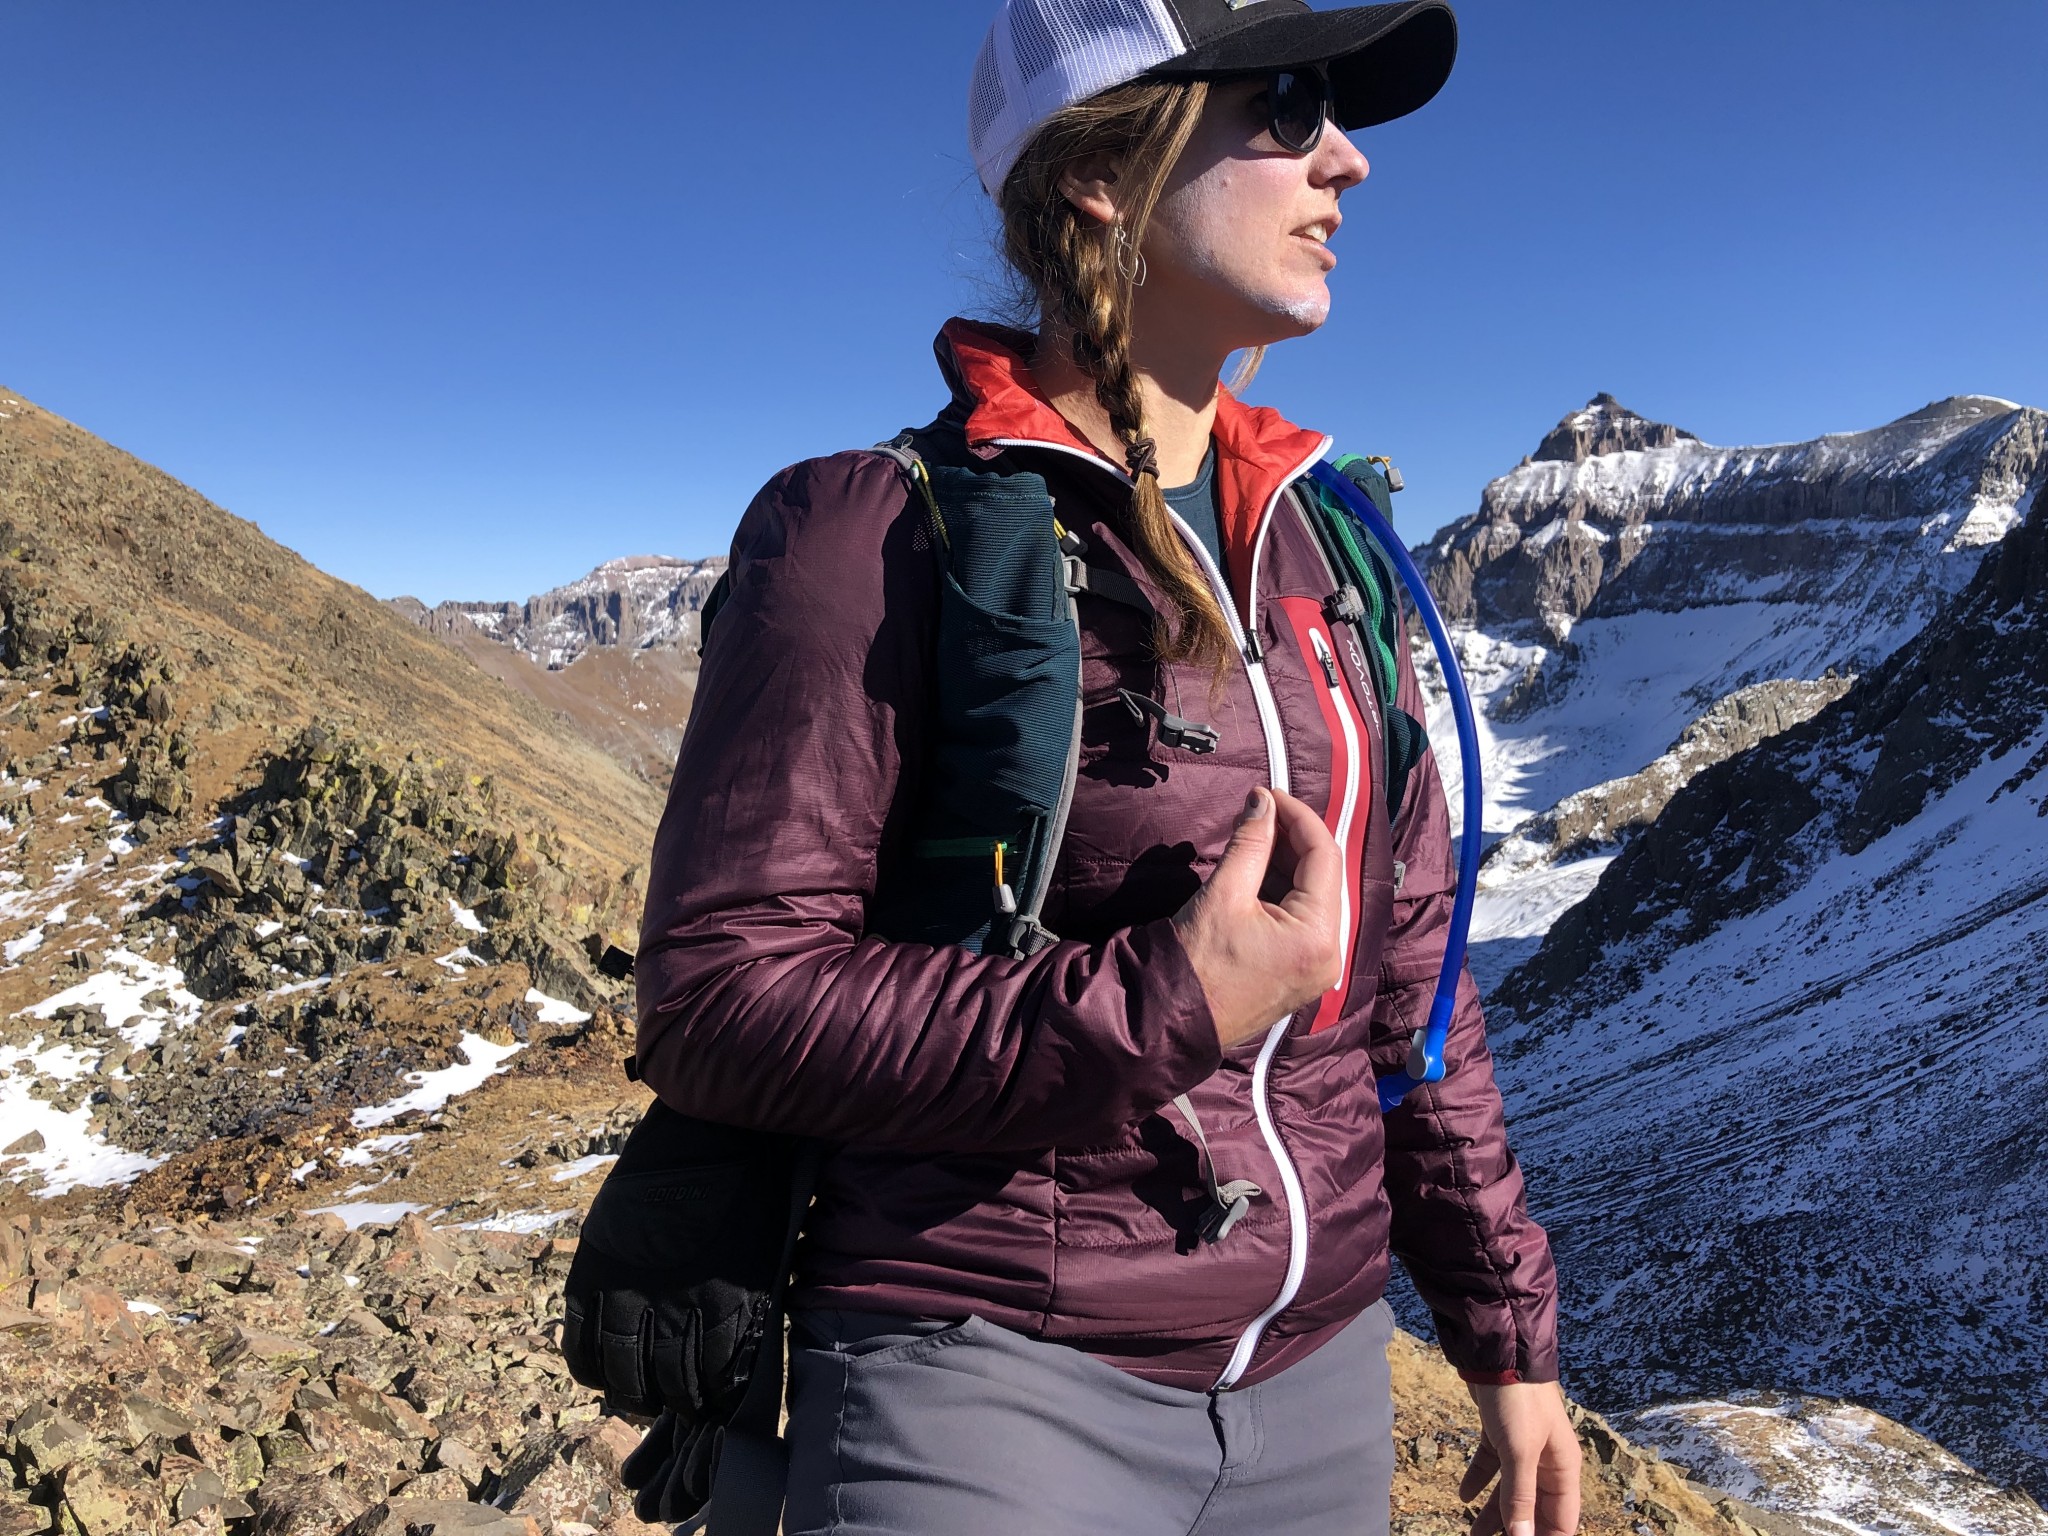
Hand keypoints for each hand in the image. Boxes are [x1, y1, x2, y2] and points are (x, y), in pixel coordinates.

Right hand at [1171, 788, 1342, 1047]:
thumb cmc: (1197, 962)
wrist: (1172, 1021)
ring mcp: (1318, 967)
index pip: (1324, 856)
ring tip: (1255, 836)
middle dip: (1293, 839)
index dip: (1299, 817)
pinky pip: (1303, 920)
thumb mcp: (1224, 893)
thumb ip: (1251, 842)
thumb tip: (1262, 801)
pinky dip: (1284, 891)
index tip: (1270, 795)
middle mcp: (1330, 954)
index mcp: (1318, 935)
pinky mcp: (1301, 973)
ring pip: (1314, 897)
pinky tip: (1258, 870)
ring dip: (1287, 863)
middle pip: (1323, 876)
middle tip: (1260, 813)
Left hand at [1460, 1381, 1581, 1535]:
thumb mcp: (1519, 1452)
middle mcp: (1547, 1461)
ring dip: (1492, 1513)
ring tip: (1472, 1535)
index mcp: (1562, 1470)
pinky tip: (1462, 1495)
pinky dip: (1478, 1481)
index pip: (1560, 1520)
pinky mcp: (1500, 1433)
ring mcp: (1523, 1446)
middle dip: (1515, 1531)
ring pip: (1509, 1490)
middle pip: (1534, 1509)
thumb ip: (1519, 1496)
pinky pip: (1492, 1466)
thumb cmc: (1518, 1400)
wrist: (1499, 1351)